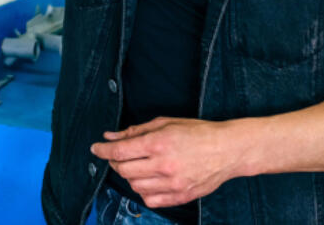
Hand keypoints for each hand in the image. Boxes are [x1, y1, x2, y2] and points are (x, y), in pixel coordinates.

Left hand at [90, 117, 247, 208]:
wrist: (227, 150)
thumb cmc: (197, 132)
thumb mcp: (165, 123)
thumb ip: (135, 131)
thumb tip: (110, 136)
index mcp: (158, 144)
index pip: (120, 151)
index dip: (103, 150)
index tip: (96, 148)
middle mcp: (164, 166)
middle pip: (124, 170)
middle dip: (115, 163)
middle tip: (118, 156)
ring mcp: (173, 184)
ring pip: (135, 186)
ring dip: (130, 177)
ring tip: (137, 166)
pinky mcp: (181, 196)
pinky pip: (151, 200)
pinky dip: (144, 192)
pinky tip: (148, 181)